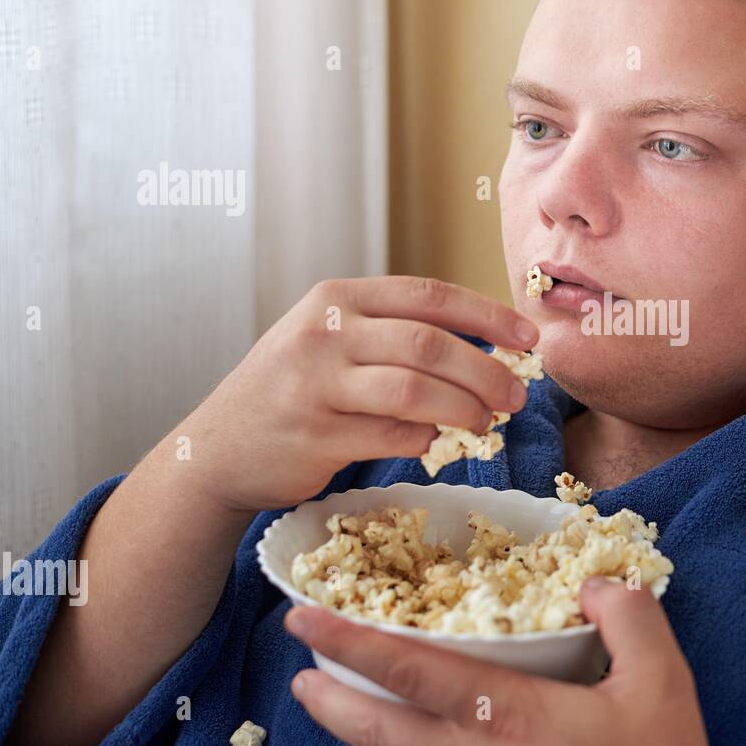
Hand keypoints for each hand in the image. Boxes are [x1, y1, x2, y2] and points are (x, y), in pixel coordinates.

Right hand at [165, 276, 539, 514]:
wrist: (217, 449)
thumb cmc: (293, 391)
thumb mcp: (331, 340)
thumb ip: (394, 333)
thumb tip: (486, 346)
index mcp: (336, 299)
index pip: (428, 296)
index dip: (487, 315)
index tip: (528, 338)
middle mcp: (323, 334)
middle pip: (429, 345)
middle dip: (485, 371)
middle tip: (515, 395)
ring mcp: (315, 385)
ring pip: (416, 392)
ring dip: (464, 409)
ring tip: (485, 423)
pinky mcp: (315, 436)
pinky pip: (393, 436)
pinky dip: (425, 441)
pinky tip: (432, 443)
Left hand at [284, 577, 710, 745]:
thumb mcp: (662, 685)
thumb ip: (629, 619)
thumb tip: (593, 584)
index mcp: (511, 717)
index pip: (412, 672)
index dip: (351, 644)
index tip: (305, 622)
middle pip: (381, 732)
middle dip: (331, 701)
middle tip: (298, 676)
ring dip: (356, 734)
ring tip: (332, 706)